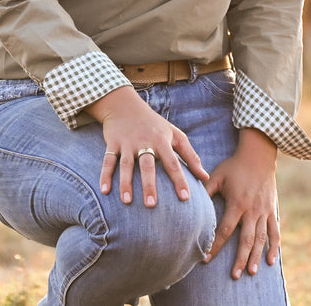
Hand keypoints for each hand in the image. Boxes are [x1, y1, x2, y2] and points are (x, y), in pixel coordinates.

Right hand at [86, 86, 208, 206]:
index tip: (185, 198)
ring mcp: (127, 142)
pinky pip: (108, 160)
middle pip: (147, 165)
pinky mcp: (113, 142)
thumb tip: (205, 177)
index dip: (179, 180)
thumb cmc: (155, 124)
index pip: (173, 163)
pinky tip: (105, 191)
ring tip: (127, 201)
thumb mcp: (175, 135)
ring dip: (125, 183)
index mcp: (162, 140)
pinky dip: (105, 175)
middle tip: (151, 205)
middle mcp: (144, 142)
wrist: (125, 105)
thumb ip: (191, 156)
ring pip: (126, 164)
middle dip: (149, 185)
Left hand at [204, 128, 279, 278]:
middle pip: (246, 240)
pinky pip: (275, 231)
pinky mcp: (272, 210)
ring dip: (257, 256)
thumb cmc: (234, 165)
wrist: (259, 155)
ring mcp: (264, 211)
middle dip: (239, 259)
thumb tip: (188, 199)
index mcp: (237, 203)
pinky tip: (272, 261)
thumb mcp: (217, 175)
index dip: (215, 246)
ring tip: (251, 272)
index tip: (206, 259)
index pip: (225, 230)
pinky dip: (274, 246)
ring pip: (261, 239)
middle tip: (234, 276)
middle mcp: (252, 210)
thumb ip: (206, 189)